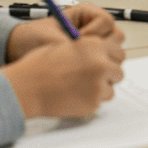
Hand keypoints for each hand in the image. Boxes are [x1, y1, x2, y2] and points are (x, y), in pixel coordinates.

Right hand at [2, 34, 125, 117]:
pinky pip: (99, 102)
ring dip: (100, 89)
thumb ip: (89, 49)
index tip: (104, 62)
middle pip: (118, 71)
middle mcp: (100, 64)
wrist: (28, 87)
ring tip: (80, 87)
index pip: (118, 52)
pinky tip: (74, 96)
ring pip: (111, 88)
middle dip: (108, 75)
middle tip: (93, 77)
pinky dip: (90, 100)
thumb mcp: (68, 45)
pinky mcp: (93, 102)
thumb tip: (103, 54)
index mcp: (95, 46)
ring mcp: (98, 85)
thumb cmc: (41, 66)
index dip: (110, 58)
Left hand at [5, 3, 125, 60]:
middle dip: (102, 48)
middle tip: (82, 54)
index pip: (106, 21)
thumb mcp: (50, 37)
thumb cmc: (32, 37)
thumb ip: (69, 43)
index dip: (96, 32)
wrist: (19, 50)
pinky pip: (104, 65)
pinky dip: (95, 70)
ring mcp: (94, 44)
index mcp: (85, 14)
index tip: (80, 40)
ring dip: (99, 59)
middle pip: (116, 37)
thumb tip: (83, 49)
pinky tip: (77, 72)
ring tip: (77, 64)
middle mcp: (93, 28)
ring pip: (113, 52)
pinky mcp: (91, 59)